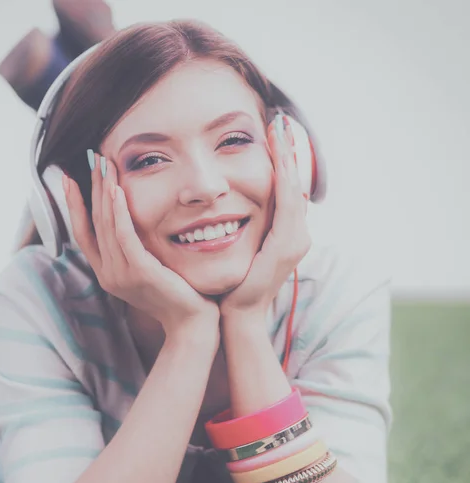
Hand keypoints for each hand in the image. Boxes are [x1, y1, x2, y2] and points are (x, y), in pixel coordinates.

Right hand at [62, 152, 219, 336]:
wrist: (191, 323)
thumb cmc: (175, 294)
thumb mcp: (148, 270)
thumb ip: (135, 249)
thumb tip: (131, 223)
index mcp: (107, 272)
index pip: (83, 233)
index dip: (75, 205)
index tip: (70, 178)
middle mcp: (108, 273)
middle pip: (93, 223)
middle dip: (91, 188)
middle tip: (92, 158)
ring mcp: (121, 274)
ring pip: (106, 225)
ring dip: (103, 191)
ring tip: (103, 163)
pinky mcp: (139, 272)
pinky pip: (124, 236)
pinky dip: (119, 212)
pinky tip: (117, 190)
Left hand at [219, 116, 311, 319]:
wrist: (239, 315)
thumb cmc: (235, 285)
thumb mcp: (243, 250)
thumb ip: (247, 229)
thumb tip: (230, 205)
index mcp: (287, 234)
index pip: (287, 189)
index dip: (283, 161)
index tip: (273, 132)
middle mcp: (298, 234)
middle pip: (295, 184)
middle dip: (288, 151)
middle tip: (280, 120)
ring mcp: (296, 240)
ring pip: (294, 189)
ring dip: (287, 158)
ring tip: (280, 128)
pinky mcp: (287, 245)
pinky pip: (286, 203)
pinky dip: (283, 178)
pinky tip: (277, 156)